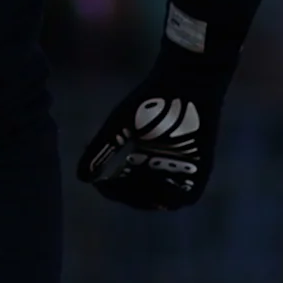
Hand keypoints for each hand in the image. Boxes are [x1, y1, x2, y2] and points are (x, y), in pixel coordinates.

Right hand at [76, 40, 229, 210]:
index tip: (99, 183)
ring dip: (146, 198)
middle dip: (126, 193)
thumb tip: (82, 177)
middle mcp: (161, 168)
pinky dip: (171, 197)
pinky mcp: (200, 169)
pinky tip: (157, 185)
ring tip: (135, 184)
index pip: (123, 186)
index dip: (110, 188)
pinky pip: (186, 196)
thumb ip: (101, 149)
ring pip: (162, 200)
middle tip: (117, 183)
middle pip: (140, 196)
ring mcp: (181, 170)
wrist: (186, 82)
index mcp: (142, 158)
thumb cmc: (151, 99)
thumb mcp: (119, 125)